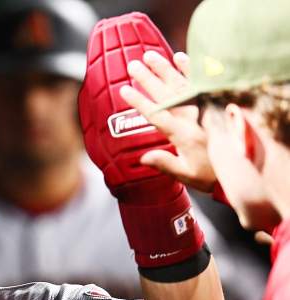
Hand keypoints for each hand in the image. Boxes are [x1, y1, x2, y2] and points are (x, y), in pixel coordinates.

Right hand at [120, 51, 215, 192]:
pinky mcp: (214, 102)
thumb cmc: (210, 174)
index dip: (140, 101)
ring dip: (165, 69)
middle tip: (133, 65)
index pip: (157, 114)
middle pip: (167, 94)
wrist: (244, 167)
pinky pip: (201, 82)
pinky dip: (191, 69)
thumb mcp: (186, 174)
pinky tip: (180, 57)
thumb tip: (143, 157)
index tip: (124, 90)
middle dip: (148, 78)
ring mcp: (204, 107)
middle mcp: (193, 117)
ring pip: (181, 84)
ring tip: (150, 56)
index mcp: (183, 134)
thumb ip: (165, 163)